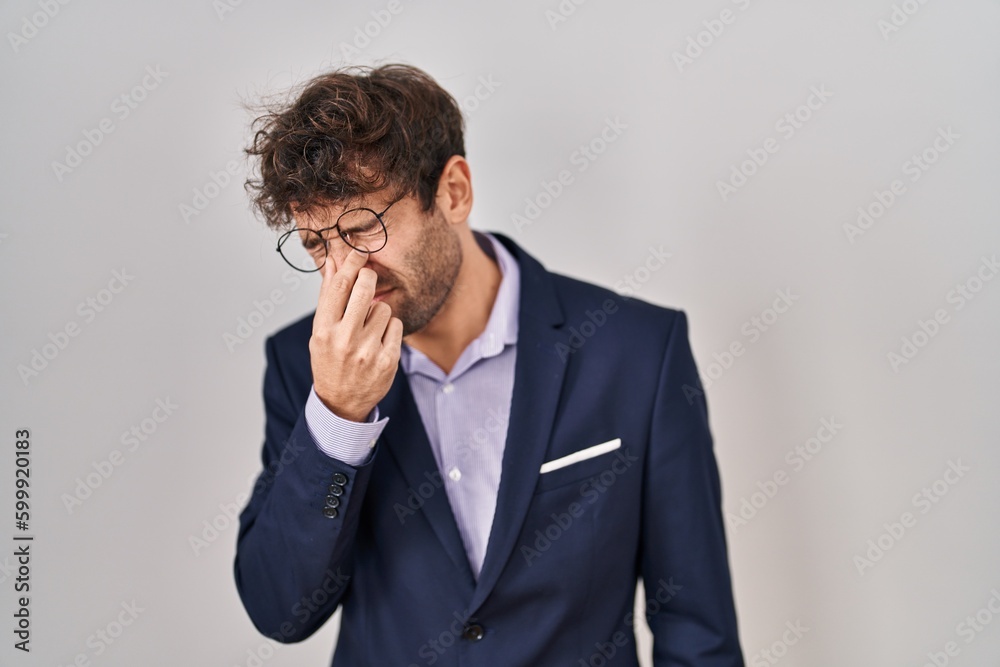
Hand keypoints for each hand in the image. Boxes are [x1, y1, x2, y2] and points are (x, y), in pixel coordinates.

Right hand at [310, 248, 402, 421]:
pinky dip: (390, 329)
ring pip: (383, 307)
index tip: (359, 251)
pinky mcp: (388, 360)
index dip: (351, 263)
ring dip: (379, 311)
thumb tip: (333, 261)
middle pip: (365, 288)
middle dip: (369, 277)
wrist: (341, 403)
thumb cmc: (330, 361)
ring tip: (369, 327)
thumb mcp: (320, 332)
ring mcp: (368, 351)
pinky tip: (379, 340)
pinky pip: (396, 325)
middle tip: (369, 277)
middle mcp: (345, 340)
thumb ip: (328, 298)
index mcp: (324, 330)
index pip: (339, 286)